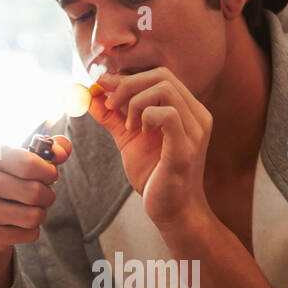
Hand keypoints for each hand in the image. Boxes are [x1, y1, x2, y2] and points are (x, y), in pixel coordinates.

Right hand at [0, 139, 68, 287]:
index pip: (28, 163)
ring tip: (29, 212)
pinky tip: (17, 227)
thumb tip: (62, 151)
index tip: (50, 176)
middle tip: (43, 197)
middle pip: (34, 192)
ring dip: (40, 215)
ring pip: (33, 216)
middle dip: (47, 197)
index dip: (48, 172)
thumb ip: (50, 151)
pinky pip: (28, 234)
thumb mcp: (27, 166)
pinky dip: (31, 232)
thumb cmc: (11, 188)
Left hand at [89, 68, 211, 232]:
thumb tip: (91, 96)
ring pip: (165, 89)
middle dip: (128, 85)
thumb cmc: (156, 176)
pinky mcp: (186, 148)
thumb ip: (113, 117)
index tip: (103, 87)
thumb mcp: (129, 140)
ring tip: (129, 126)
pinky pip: (168, 115)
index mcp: (186, 109)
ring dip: (136, 102)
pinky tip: (140, 133)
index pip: (160, 76)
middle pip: (162, 76)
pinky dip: (147, 116)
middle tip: (110, 106)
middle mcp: (196, 115)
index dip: (128, 77)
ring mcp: (194, 131)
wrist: (173, 212)